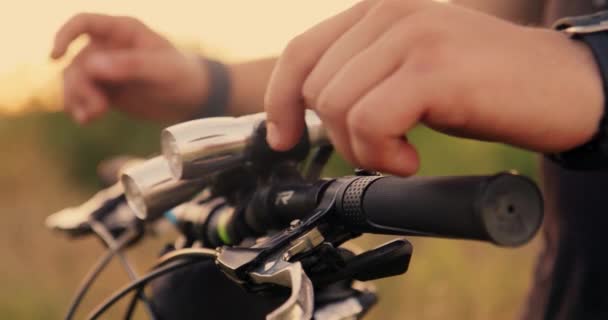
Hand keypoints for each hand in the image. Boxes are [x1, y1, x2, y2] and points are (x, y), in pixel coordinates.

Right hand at [52, 13, 208, 123]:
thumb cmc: (181, 75)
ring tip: (91, 117)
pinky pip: (83, 96)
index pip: (84, 23)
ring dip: (77, 98)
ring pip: (75, 80)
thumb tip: (92, 65)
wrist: (191, 99)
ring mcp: (105, 69)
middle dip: (80, 85)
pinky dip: (80, 107)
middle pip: (77, 61)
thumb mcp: (161, 69)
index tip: (56, 55)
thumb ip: (129, 65)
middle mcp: (109, 47)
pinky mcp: (106, 90)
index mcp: (122, 31)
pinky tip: (87, 120)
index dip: (65, 35)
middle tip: (98, 108)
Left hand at [264, 0, 603, 174]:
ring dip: (363, 149)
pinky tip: (411, 158)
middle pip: (317, 89)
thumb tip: (306, 113)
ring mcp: (412, 35)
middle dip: (340, 137)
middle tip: (382, 150)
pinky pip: (370, 122)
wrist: (560, 85)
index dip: (281, 100)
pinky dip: (382, 154)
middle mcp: (389, 13)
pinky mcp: (433, 67)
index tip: (285, 138)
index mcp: (378, 11)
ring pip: (336, 107)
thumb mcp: (408, 72)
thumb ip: (361, 77)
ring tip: (401, 153)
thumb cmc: (482, 85)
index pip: (301, 52)